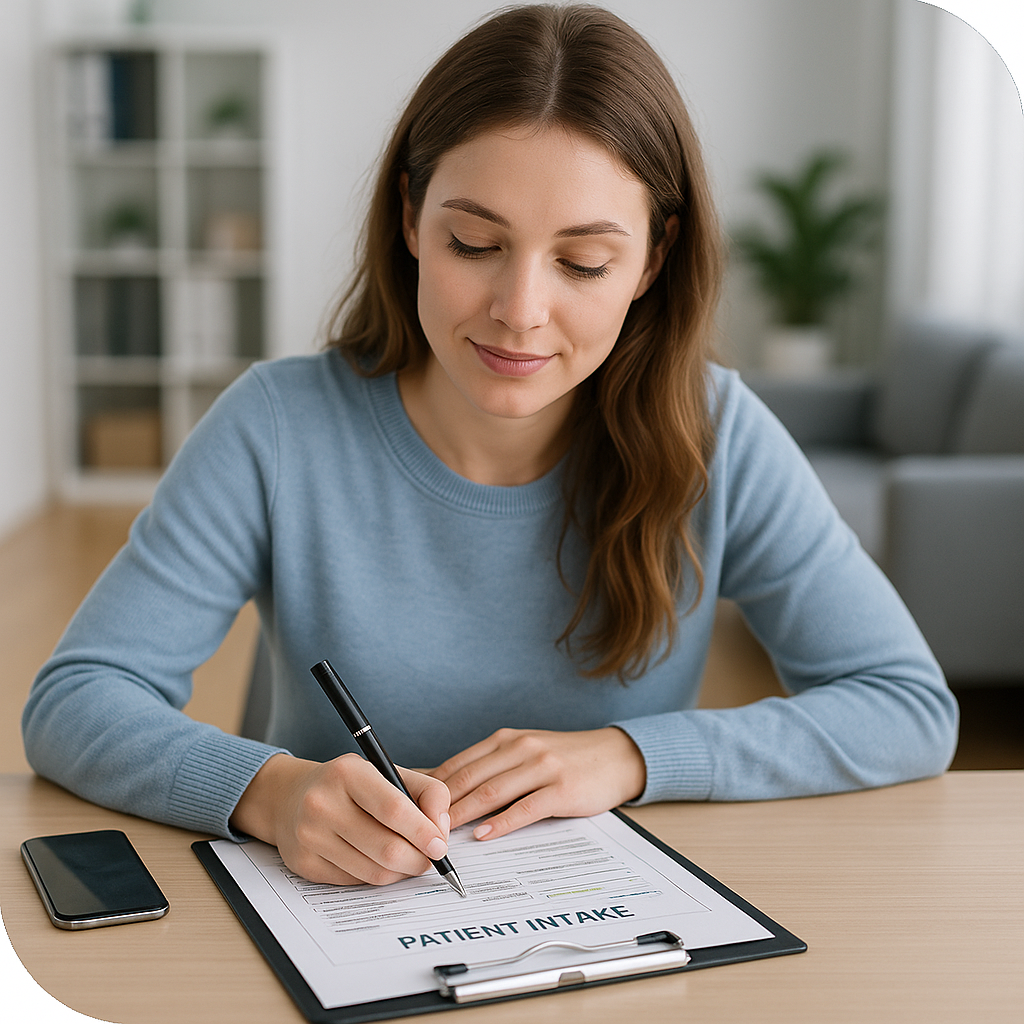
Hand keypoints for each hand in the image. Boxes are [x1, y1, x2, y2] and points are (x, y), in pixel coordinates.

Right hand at [230, 753, 451, 885]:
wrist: (290, 797)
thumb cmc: (350, 785)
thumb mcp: (388, 772)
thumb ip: (427, 792)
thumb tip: (442, 830)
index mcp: (348, 773)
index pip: (394, 809)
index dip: (424, 832)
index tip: (441, 845)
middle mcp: (322, 803)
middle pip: (387, 848)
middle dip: (419, 859)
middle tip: (431, 858)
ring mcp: (310, 836)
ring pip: (374, 872)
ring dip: (402, 871)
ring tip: (408, 858)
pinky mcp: (304, 864)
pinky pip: (356, 881)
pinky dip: (377, 875)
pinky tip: (378, 860)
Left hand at [429, 727, 645, 840]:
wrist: (615, 756)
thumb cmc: (565, 758)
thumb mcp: (526, 751)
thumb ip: (492, 765)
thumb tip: (447, 789)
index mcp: (506, 739)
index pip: (459, 763)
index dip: (432, 787)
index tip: (411, 806)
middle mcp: (521, 748)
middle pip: (470, 778)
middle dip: (441, 804)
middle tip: (418, 825)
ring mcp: (542, 767)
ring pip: (492, 793)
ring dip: (464, 815)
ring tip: (442, 833)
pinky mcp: (561, 789)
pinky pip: (524, 808)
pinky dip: (500, 823)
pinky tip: (483, 835)